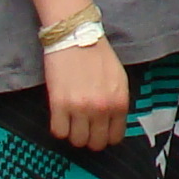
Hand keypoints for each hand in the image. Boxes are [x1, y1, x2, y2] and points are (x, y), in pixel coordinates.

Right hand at [44, 37, 131, 151]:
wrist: (76, 36)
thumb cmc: (98, 54)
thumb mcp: (119, 79)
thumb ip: (117, 102)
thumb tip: (112, 122)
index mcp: (119, 102)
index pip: (115, 137)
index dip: (106, 136)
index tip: (99, 131)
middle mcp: (102, 109)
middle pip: (96, 143)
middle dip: (90, 138)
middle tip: (84, 128)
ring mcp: (80, 108)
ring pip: (77, 141)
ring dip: (74, 134)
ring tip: (72, 122)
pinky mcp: (59, 104)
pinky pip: (59, 132)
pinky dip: (59, 128)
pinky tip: (61, 118)